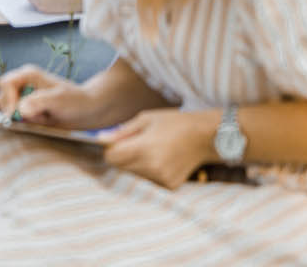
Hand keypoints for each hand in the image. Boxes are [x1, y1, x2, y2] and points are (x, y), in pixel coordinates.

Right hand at [0, 65, 98, 127]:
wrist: (87, 111)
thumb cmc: (75, 101)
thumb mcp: (59, 100)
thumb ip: (39, 102)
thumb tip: (20, 109)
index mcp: (28, 75)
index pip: (6, 84)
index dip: (8, 99)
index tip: (16, 114)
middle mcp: (23, 84)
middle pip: (1, 96)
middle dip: (11, 110)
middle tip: (29, 118)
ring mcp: (23, 97)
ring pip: (6, 109)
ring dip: (18, 118)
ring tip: (39, 118)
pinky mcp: (26, 110)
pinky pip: (14, 118)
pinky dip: (22, 123)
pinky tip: (39, 122)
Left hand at [102, 108, 216, 189]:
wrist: (206, 136)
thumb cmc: (174, 123)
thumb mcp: (145, 119)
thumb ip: (122, 132)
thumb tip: (100, 140)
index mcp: (144, 149)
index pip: (112, 158)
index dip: (111, 149)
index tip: (118, 141)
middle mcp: (152, 167)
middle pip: (121, 168)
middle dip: (122, 156)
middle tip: (136, 143)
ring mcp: (162, 179)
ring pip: (134, 175)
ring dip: (135, 164)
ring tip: (152, 150)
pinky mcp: (170, 186)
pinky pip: (149, 180)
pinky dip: (149, 171)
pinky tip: (162, 159)